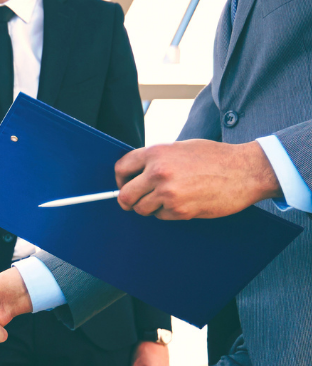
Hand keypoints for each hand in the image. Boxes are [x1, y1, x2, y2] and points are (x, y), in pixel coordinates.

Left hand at [115, 139, 280, 219]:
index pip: (121, 168)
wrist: (245, 171)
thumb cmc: (214, 157)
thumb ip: (157, 159)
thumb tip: (136, 173)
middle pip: (125, 195)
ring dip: (149, 207)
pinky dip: (166, 213)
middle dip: (128, 200)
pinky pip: (160, 217)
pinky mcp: (180, 210)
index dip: (120, 179)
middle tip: (134, 201)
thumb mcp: (180, 148)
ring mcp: (168, 193)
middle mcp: (158, 172)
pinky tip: (181, 203)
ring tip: (164, 199)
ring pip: (141, 209)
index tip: (124, 184)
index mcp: (156, 153)